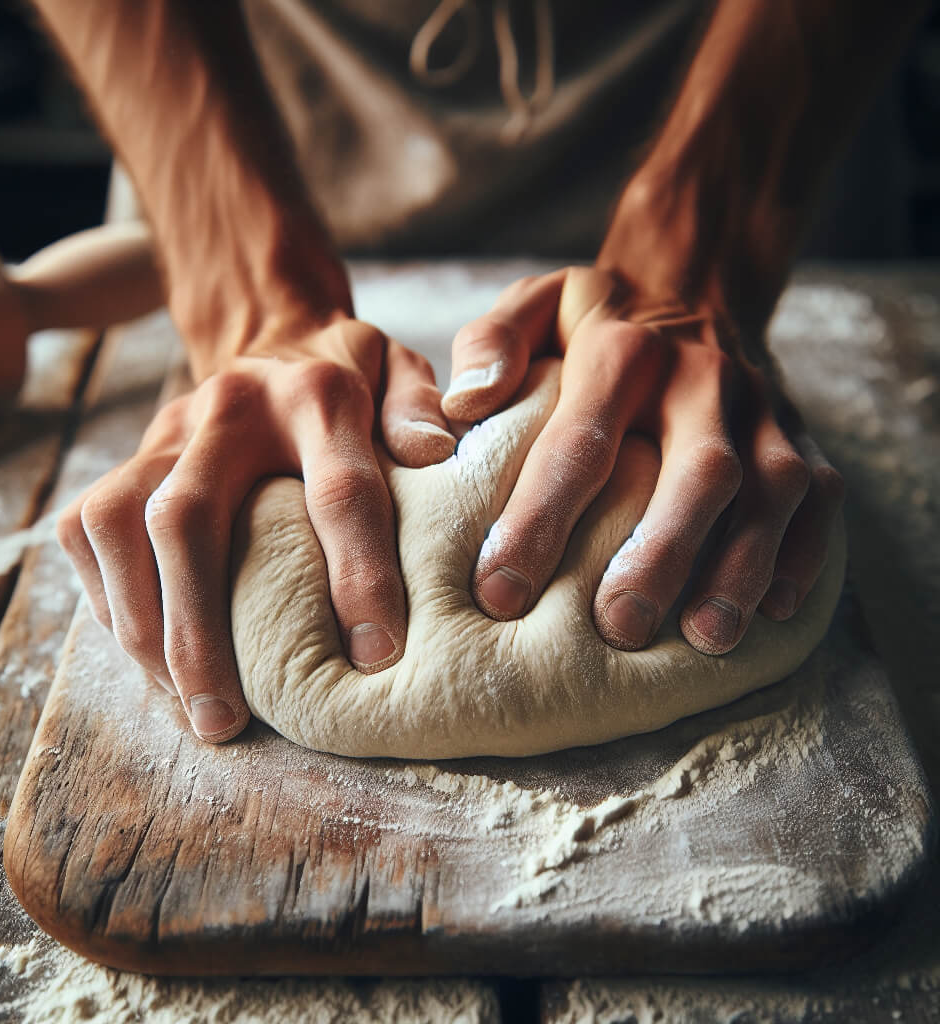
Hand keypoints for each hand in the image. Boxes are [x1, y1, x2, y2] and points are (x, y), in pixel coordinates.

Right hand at [58, 315, 454, 741]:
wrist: (270, 337)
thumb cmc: (348, 379)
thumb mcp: (401, 373)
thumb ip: (420, 408)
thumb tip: (433, 456)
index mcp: (317, 395)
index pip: (337, 491)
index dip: (358, 574)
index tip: (376, 654)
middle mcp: (229, 408)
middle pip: (187, 518)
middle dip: (199, 629)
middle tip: (224, 720)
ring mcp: (166, 430)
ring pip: (120, 527)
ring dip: (144, 626)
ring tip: (184, 703)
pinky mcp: (128, 453)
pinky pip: (89, 529)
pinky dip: (111, 599)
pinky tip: (150, 654)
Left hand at [442, 266, 842, 654]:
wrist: (695, 284)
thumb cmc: (594, 320)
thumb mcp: (534, 306)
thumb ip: (491, 347)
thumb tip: (462, 408)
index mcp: (623, 352)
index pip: (581, 444)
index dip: (539, 521)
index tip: (499, 592)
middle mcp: (702, 379)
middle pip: (697, 472)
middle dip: (660, 555)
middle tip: (619, 630)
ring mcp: (763, 409)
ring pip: (770, 491)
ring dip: (742, 567)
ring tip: (706, 639)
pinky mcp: (803, 437)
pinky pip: (820, 498)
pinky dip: (805, 555)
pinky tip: (773, 612)